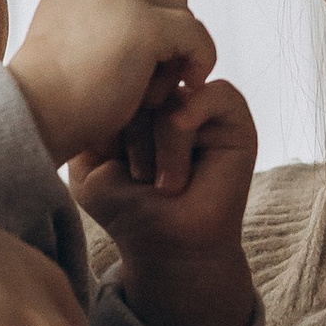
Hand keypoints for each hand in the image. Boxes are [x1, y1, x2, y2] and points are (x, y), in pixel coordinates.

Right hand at [7, 0, 216, 166]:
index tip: (150, 68)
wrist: (32, 116)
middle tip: (152, 83)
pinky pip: (198, 36)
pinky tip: (187, 89)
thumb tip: (158, 31)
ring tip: (149, 95)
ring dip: (176, 60)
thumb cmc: (53, 101)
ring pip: (185, 18)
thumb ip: (109, 27)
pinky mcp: (145, 22)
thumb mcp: (77, 48)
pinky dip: (200, 63)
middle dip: (172, 38)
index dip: (160, 26)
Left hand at [73, 75, 260, 325]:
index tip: (107, 164)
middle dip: (127, 132)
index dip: (104, 118)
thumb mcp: (90, 161)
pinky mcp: (235, 118)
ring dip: (154, 144)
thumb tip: (113, 83)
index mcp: (137, 99)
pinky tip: (176, 179)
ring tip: (157, 184)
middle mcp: (170, 96)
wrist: (166, 247)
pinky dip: (180, 137)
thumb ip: (92, 117)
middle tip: (135, 178)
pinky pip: (204, 96)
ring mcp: (202, 105)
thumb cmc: (129, 208)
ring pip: (169, 93)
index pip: (115, 78)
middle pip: (141, 81)